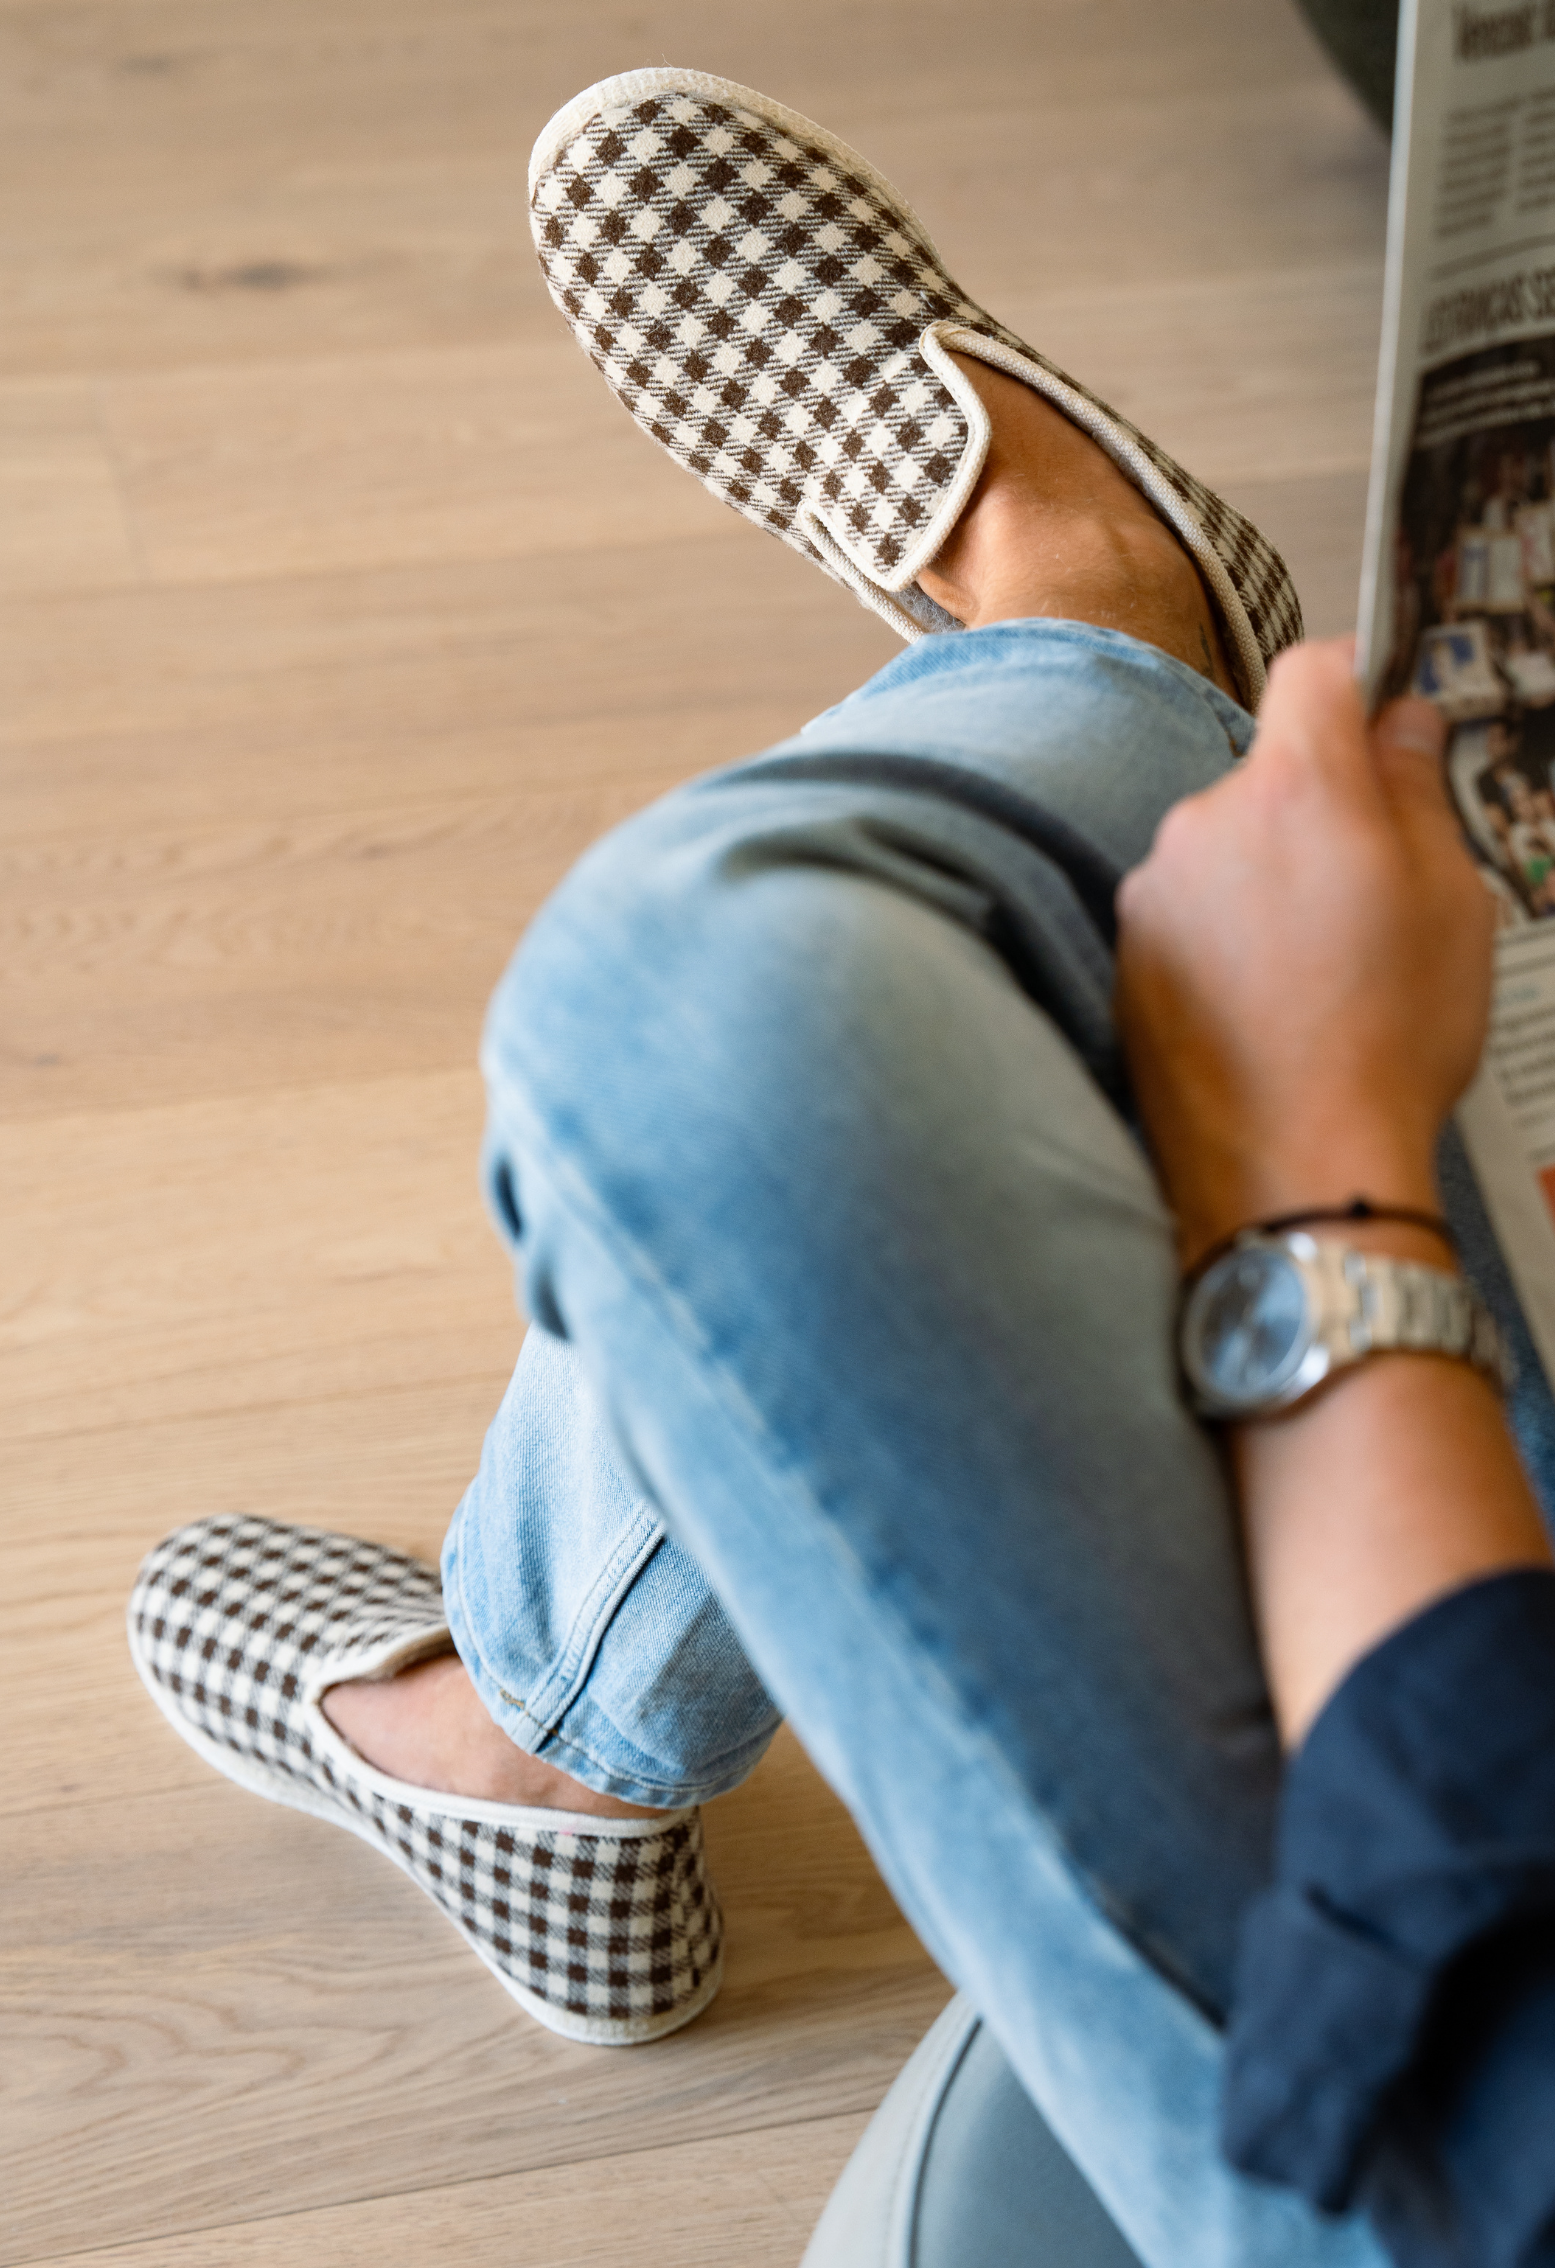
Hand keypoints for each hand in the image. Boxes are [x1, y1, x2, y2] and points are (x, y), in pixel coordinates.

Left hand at [1115, 638, 1493, 1269]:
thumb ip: (1416, 790)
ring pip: (1222, 849)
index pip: (1313, 672)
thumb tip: (1401, 724)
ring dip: (1263, 881)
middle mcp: (1203, 824)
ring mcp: (1152, 894)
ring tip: (1316, 970)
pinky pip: (1185, 915)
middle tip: (1370, 890)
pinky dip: (1222, 939)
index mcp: (1296, 791)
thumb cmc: (1383, 1043)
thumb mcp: (1450, 900)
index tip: (1382, 713)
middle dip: (1315, 810)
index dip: (1355, 682)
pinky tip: (1266, 1005)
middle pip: (1264, 774)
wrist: (1292, 1171)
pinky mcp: (1124, 957)